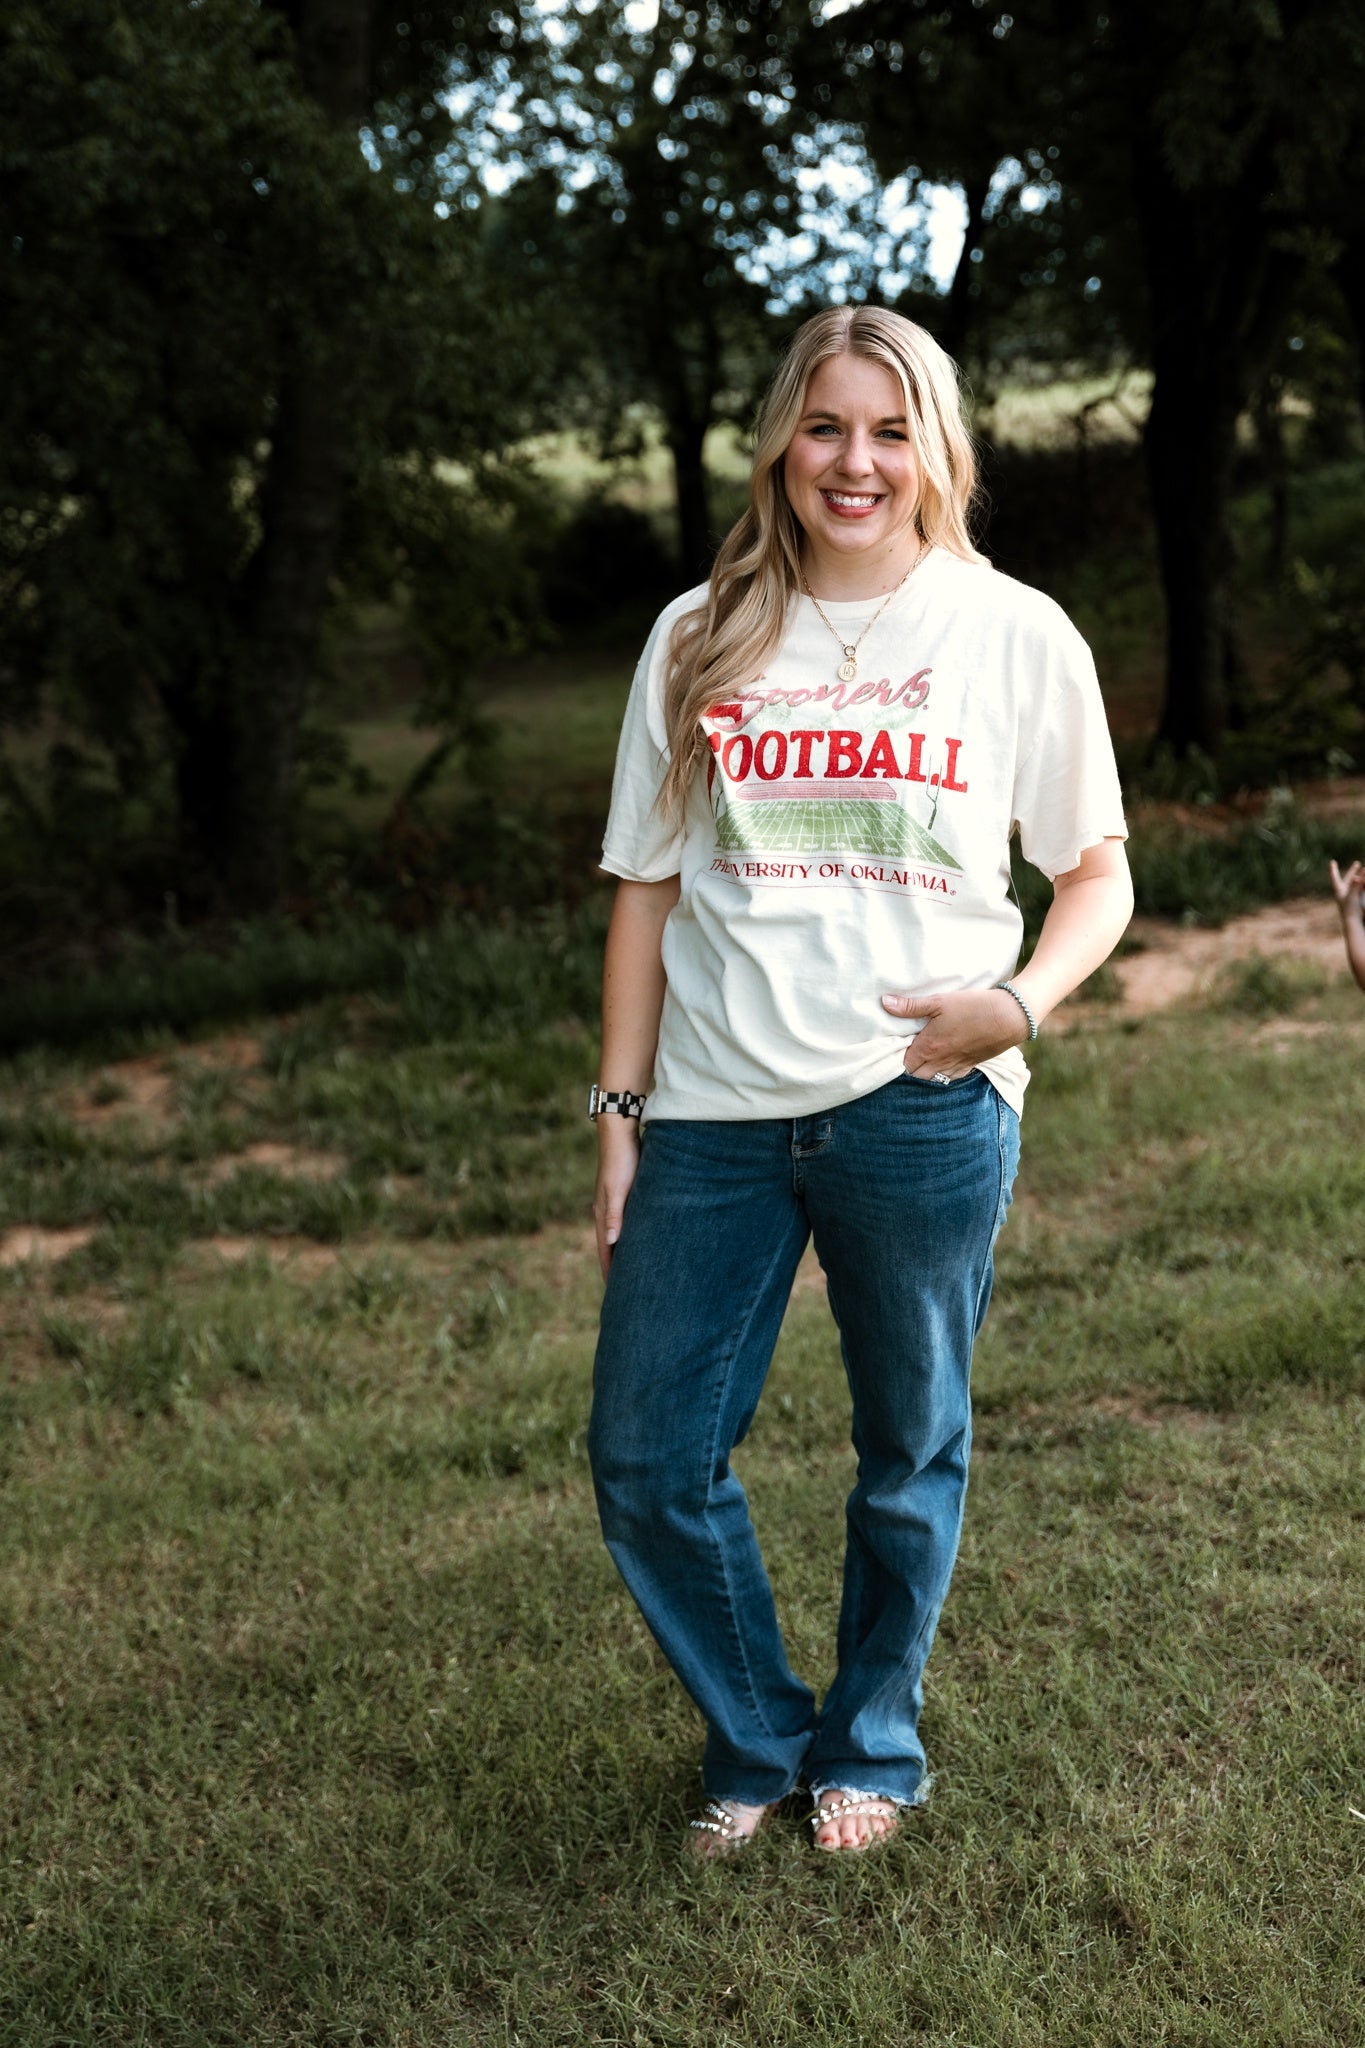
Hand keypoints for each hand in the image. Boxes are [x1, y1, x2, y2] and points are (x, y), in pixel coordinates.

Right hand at [593, 1115, 640, 1280]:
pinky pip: (628, 1223)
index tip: (617, 1295)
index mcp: (603, 1213)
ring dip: (625, 1253)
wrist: (620, 1130)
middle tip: (627, 1292)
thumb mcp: (618, 1188)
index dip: (611, 1272)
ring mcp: (615, 1203)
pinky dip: (631, 1237)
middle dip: (618, 1268)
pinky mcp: (625, 1194)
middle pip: (611, 1247)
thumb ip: (615, 1214)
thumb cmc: (622, 1159)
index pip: (606, 1250)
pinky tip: (642, 1240)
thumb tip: (612, 1241)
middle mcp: (606, 1211)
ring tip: (635, 1272)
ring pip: (620, 1236)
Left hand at [881, 987, 1030, 1080]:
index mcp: (929, 1047)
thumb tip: (885, 1003)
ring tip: (925, 1056)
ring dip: (925, 1072)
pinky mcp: (970, 1066)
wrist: (1009, 1017)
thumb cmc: (972, 1007)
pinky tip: (943, 1060)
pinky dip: (943, 1074)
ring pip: (932, 1080)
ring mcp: (956, 1066)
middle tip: (910, 1050)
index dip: (898, 1057)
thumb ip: (911, 1006)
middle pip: (916, 1076)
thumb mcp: (939, 1001)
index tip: (898, 1045)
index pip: (904, 1064)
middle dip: (910, 1067)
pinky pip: (950, 1078)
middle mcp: (940, 1062)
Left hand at [1330, 859, 1363, 916]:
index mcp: (1339, 890)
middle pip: (1348, 879)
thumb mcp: (1353, 895)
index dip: (1334, 869)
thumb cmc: (1350, 910)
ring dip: (1361, 878)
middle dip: (1353, 871)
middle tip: (1357, 863)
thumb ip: (1356, 885)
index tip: (1332, 861)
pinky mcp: (1356, 901)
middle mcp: (1344, 893)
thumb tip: (1359, 876)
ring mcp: (1350, 897)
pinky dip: (1363, 885)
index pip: (1335, 877)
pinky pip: (1361, 890)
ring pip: (1356, 884)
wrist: (1353, 923)